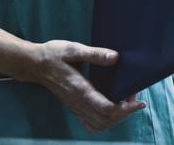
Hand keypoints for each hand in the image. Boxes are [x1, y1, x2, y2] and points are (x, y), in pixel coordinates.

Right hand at [20, 40, 145, 132]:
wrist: (34, 64)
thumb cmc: (53, 55)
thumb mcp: (73, 49)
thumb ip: (95, 54)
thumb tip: (115, 58)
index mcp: (80, 90)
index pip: (107, 108)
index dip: (126, 109)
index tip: (139, 102)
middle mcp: (78, 103)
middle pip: (106, 119)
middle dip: (125, 113)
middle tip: (135, 99)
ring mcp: (75, 107)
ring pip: (99, 124)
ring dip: (116, 118)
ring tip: (127, 104)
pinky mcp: (74, 107)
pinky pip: (91, 123)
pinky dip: (105, 122)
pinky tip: (113, 111)